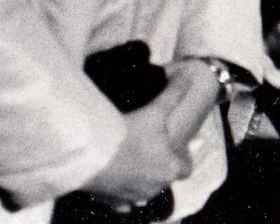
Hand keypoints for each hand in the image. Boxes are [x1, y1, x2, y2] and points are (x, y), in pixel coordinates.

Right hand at [79, 60, 216, 208]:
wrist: (92, 155)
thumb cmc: (128, 135)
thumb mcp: (156, 110)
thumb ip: (174, 95)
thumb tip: (187, 78)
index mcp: (170, 168)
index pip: (186, 168)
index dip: (182, 156)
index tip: (174, 145)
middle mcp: (155, 187)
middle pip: (164, 178)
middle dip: (160, 165)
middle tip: (150, 147)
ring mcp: (133, 197)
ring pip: (143, 191)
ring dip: (141, 177)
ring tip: (132, 157)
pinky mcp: (113, 201)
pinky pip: (122, 201)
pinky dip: (121, 192)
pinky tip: (117, 178)